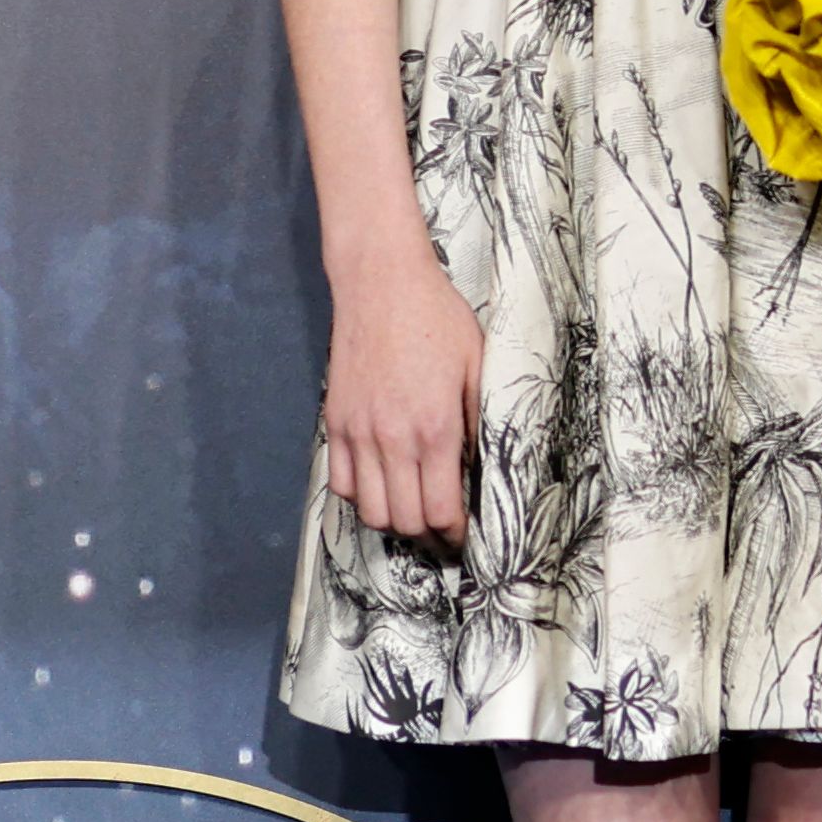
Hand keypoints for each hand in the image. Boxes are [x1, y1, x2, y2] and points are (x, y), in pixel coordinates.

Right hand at [315, 254, 489, 541]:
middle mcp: (392, 438)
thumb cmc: (438, 320)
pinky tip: (383, 486)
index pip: (441, 510)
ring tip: (415, 515)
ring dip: (394, 521)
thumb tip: (486, 467)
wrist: (382, 284)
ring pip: (370, 511)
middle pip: (405, 521)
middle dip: (428, 537)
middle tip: (444, 534)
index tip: (466, 537)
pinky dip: (361, 496)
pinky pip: (341, 483)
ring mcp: (358, 432)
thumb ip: (482, 423)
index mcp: (436, 429)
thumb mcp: (479, 368)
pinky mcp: (335, 422)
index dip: (456, 534)